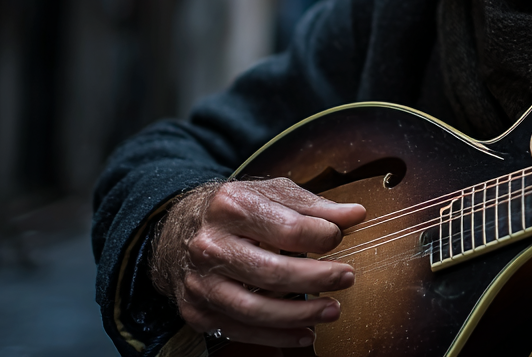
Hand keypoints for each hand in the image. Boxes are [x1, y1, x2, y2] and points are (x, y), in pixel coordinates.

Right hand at [151, 177, 365, 347]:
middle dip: (318, 278)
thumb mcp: (271, 194)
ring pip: (256, 309)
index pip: (288, 228)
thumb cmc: (235, 210)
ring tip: (332, 310)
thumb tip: (355, 214)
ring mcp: (201, 282)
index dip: (322, 237)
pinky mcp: (197, 311)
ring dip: (301, 314)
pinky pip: (241, 331)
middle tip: (347, 277)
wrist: (176, 229)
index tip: (338, 239)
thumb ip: (314, 206)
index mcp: (232, 207)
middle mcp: (211, 245)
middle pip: (273, 272)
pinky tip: (305, 333)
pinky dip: (277, 338)